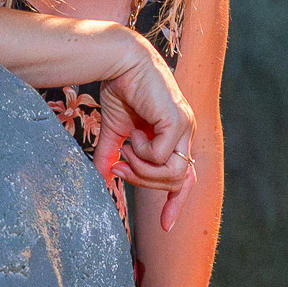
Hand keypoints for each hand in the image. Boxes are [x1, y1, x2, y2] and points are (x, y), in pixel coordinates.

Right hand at [92, 38, 197, 230]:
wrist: (119, 60)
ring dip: (143, 169)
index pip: (185, 178)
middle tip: (120, 167)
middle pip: (176, 182)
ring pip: (172, 173)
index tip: (165, 226)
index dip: (176, 203)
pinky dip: (144, 152)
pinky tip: (134, 134)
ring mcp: (186, 126)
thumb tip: (101, 179)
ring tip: (127, 150)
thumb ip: (111, 156)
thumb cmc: (121, 89)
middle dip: (145, 183)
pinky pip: (163, 156)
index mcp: (176, 137)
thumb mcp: (115, 131)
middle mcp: (186, 133)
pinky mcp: (178, 120)